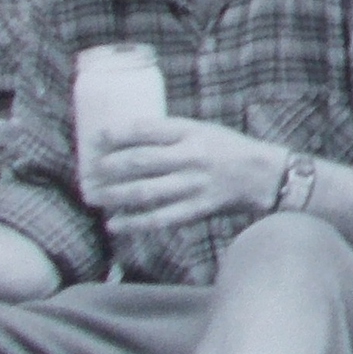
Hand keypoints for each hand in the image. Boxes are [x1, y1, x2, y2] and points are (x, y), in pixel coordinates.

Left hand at [82, 118, 284, 235]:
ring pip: (144, 191)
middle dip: (108, 167)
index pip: (147, 129)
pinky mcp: (197, 208)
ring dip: (113, 195)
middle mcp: (191, 157)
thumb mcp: (202, 130)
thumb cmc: (228, 149)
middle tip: (87, 171)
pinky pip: (159, 218)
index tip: (96, 138)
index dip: (117, 134)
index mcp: (192, 132)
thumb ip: (170, 136)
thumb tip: (126, 142)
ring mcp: (193, 185)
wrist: (264, 175)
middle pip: (140, 161)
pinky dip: (134, 223)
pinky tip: (114, 224)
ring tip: (92, 196)